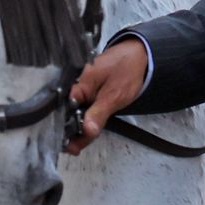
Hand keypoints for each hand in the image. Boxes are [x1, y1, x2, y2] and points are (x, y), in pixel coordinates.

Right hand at [64, 38, 147, 154]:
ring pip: (75, 111)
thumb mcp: (114, 96)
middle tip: (73, 150)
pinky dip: (83, 119)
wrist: (139, 55)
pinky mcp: (89, 91)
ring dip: (76, 127)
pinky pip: (82, 107)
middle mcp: (76, 85)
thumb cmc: (126, 71)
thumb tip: (86, 131)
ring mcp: (82, 88)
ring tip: (75, 146)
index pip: (65, 109)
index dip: (65, 128)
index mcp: (78, 84)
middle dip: (69, 131)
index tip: (68, 146)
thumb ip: (98, 113)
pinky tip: (83, 132)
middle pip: (67, 111)